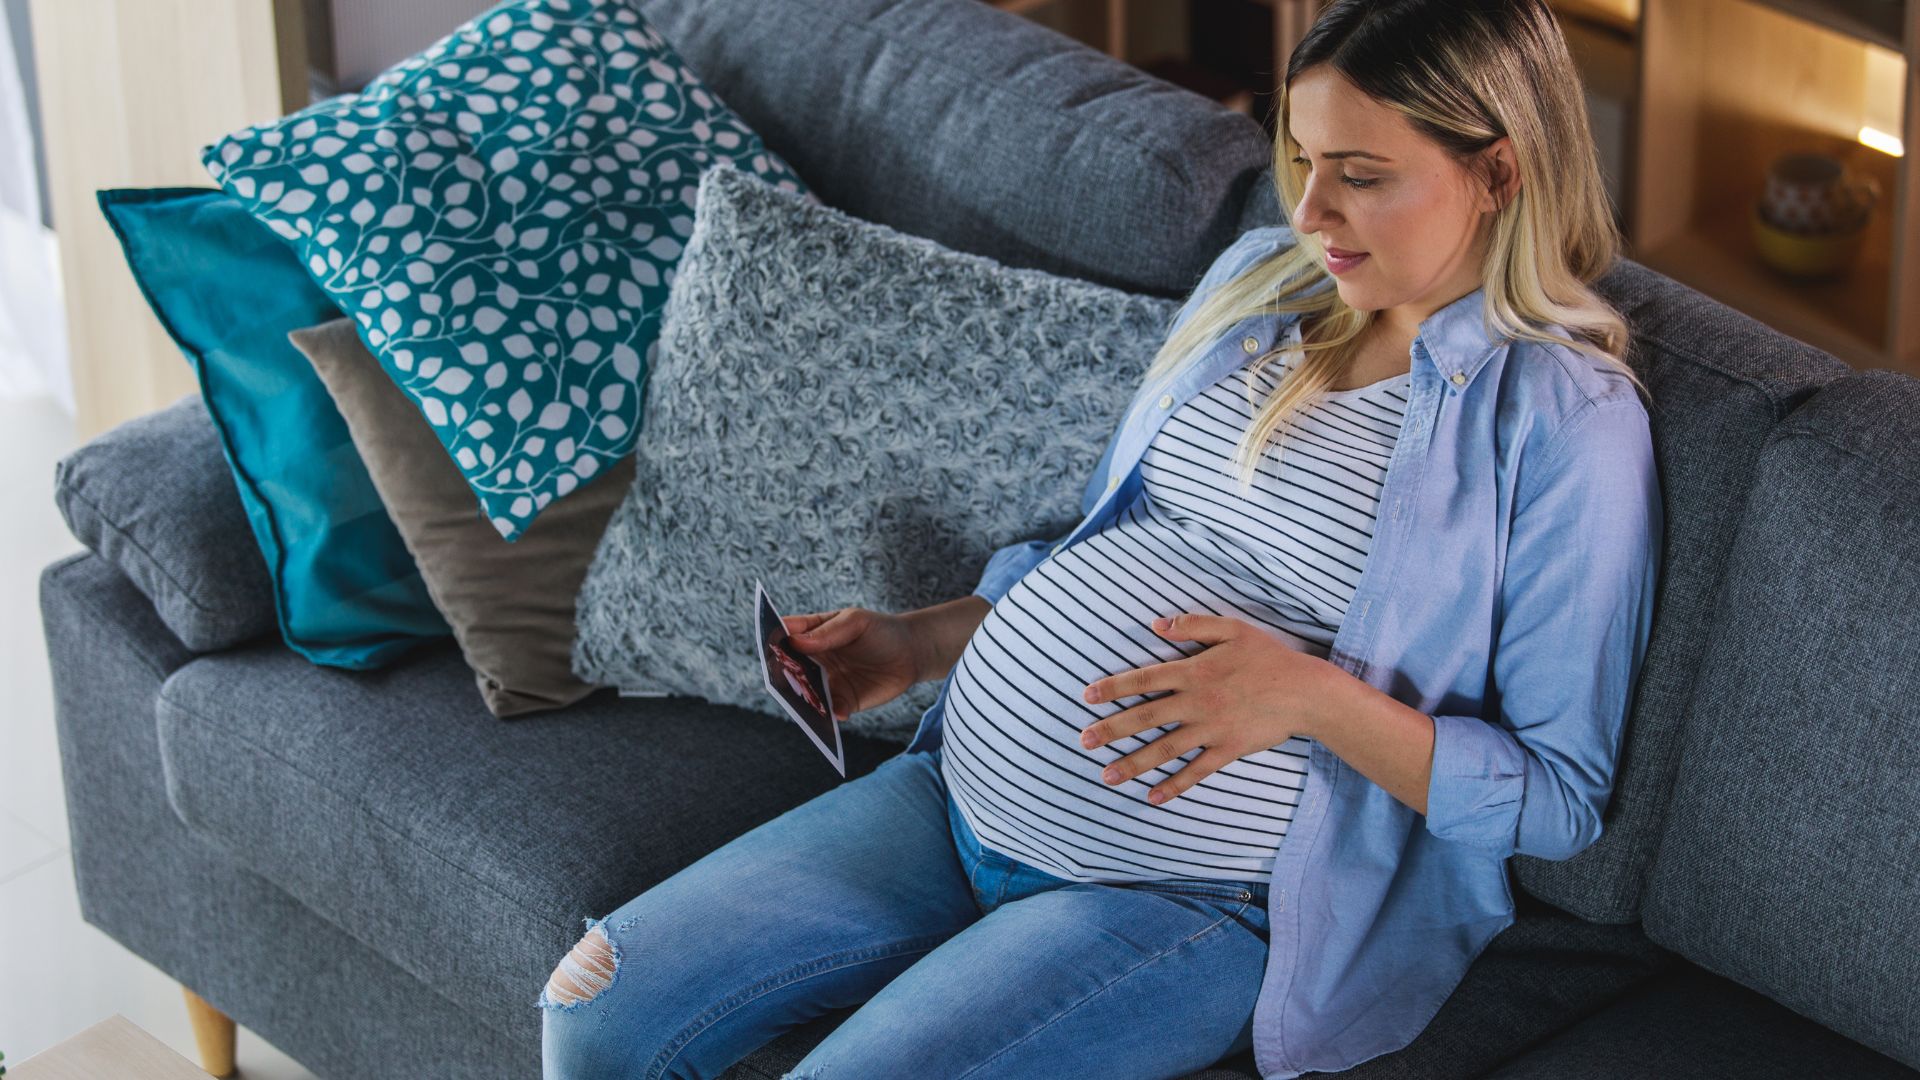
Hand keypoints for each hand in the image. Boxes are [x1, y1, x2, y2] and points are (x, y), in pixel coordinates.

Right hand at [781, 607, 918, 722]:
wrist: (910, 653)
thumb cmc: (880, 630)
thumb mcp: (855, 621)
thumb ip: (828, 631)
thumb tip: (796, 642)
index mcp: (812, 636)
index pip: (786, 637)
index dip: (775, 640)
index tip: (769, 645)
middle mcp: (814, 662)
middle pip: (789, 670)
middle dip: (783, 674)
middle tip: (781, 677)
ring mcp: (827, 683)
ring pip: (806, 694)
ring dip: (803, 699)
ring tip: (804, 700)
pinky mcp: (843, 702)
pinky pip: (831, 711)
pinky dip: (830, 714)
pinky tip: (836, 713)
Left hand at [1075, 613, 1355, 805]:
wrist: (1306, 691)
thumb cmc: (1268, 656)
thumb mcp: (1232, 628)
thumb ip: (1193, 624)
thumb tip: (1156, 623)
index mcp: (1194, 671)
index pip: (1144, 680)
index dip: (1114, 687)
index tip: (1087, 697)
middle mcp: (1197, 702)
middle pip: (1145, 718)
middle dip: (1112, 730)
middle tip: (1083, 741)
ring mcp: (1211, 729)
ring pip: (1164, 749)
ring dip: (1134, 764)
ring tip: (1106, 776)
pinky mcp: (1228, 750)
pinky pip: (1196, 771)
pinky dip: (1174, 786)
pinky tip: (1153, 798)